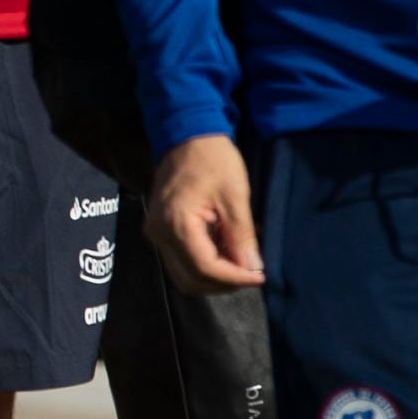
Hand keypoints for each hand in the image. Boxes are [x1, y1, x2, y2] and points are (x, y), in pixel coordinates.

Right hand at [147, 132, 264, 292]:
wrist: (187, 136)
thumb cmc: (213, 160)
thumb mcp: (234, 196)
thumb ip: (241, 236)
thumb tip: (252, 268)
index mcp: (176, 224)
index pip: (204, 268)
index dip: (234, 278)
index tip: (261, 276)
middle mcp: (159, 234)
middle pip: (191, 279)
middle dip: (224, 282)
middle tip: (252, 271)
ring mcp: (156, 233)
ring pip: (184, 275)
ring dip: (215, 276)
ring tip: (241, 261)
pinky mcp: (161, 231)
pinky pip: (182, 260)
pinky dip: (206, 264)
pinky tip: (227, 250)